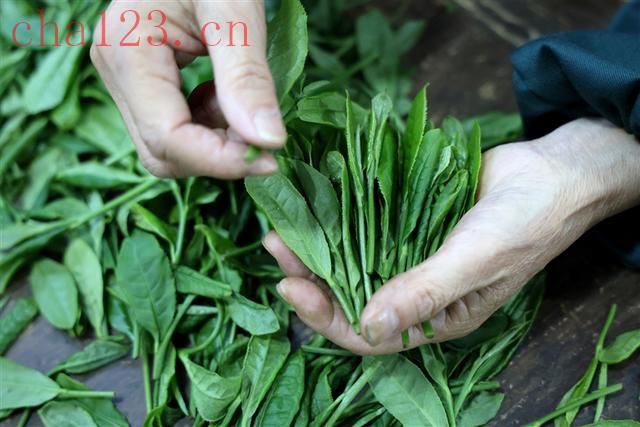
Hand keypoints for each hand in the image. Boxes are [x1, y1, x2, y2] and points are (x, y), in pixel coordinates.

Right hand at [91, 1, 284, 178]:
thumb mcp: (235, 12)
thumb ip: (247, 78)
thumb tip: (267, 142)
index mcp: (127, 50)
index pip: (167, 137)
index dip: (219, 160)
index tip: (270, 159)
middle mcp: (114, 70)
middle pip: (161, 151)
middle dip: (216, 157)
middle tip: (264, 141)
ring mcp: (123, 78)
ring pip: (166, 146)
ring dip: (214, 143)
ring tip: (245, 107)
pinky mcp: (140, 82)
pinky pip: (172, 127)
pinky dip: (208, 127)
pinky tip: (227, 99)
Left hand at [264, 118, 639, 354]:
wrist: (552, 172)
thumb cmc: (525, 223)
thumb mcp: (475, 261)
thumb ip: (424, 293)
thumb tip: (369, 325)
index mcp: (436, 317)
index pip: (370, 334)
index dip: (327, 317)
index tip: (290, 288)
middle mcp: (418, 291)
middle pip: (352, 294)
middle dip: (311, 276)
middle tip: (276, 246)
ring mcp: (411, 254)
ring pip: (354, 259)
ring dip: (319, 246)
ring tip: (284, 225)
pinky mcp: (409, 222)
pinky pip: (368, 226)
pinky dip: (341, 219)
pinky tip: (316, 203)